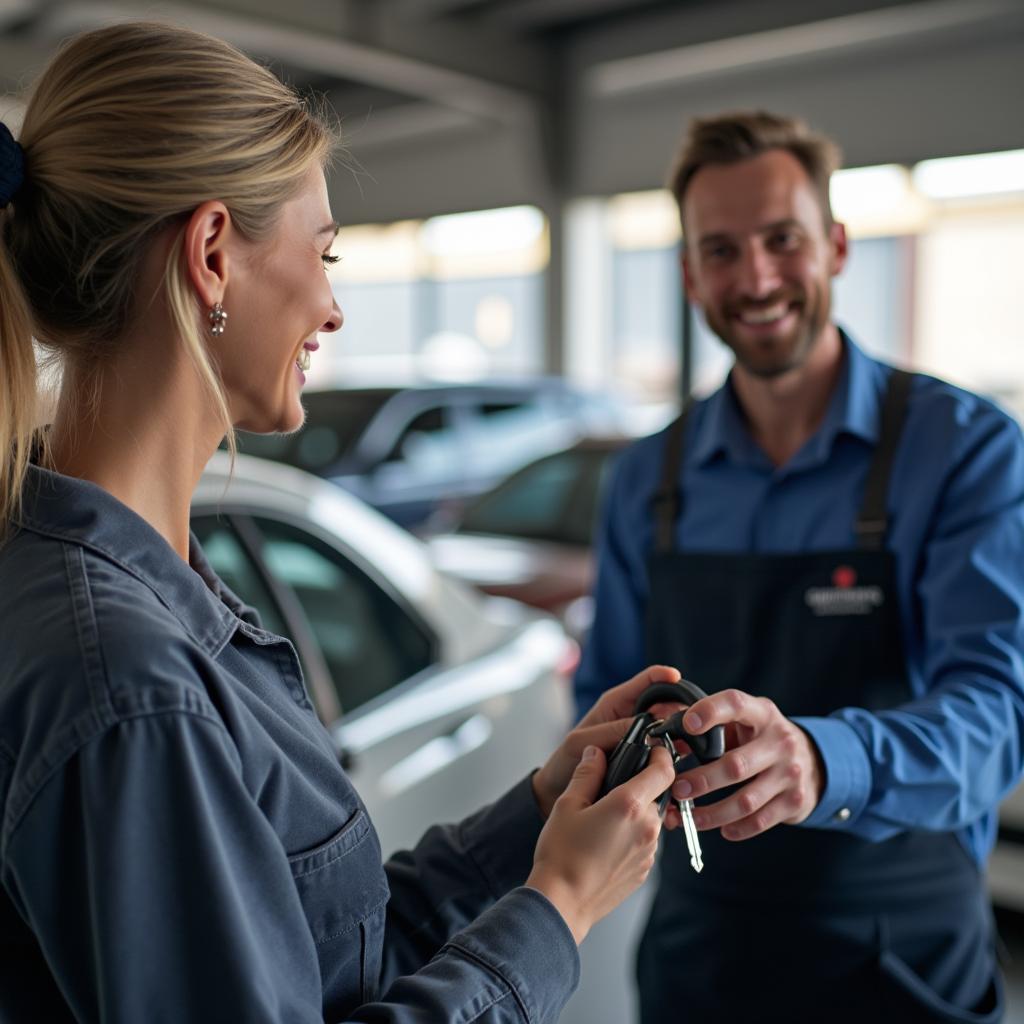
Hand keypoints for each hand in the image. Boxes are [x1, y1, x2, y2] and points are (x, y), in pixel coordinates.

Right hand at [527, 743, 673, 943]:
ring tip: (603, 819)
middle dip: (639, 787)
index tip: (651, 750)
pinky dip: (632, 835)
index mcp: (629, 805)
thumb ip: (587, 774)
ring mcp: (649, 852)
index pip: (664, 770)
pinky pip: (644, 841)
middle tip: (610, 788)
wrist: (563, 903)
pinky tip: (605, 842)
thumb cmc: (561, 853)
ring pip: (650, 819)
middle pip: (656, 794)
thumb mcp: (568, 804)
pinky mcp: (644, 870)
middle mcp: (647, 828)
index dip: (660, 756)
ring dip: (635, 813)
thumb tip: (597, 753)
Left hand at [532, 664, 682, 817]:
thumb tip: (646, 729)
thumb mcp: (581, 742)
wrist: (558, 790)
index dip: (662, 676)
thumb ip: (610, 732)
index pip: (644, 682)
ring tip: (692, 745)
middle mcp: (630, 719)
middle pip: (665, 705)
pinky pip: (663, 753)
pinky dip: (674, 757)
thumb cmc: (564, 761)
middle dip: (680, 710)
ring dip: (681, 735)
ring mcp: (639, 739)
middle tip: (691, 722)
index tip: (677, 678)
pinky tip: (683, 764)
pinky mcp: (643, 759)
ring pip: (669, 730)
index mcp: (615, 705)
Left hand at [670, 689, 824, 840]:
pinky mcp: (796, 801)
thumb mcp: (744, 723)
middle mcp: (780, 741)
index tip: (687, 724)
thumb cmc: (762, 739)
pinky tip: (722, 830)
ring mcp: (790, 773)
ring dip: (714, 813)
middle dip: (703, 780)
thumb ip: (713, 728)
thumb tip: (669, 743)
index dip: (711, 711)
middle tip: (677, 789)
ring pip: (746, 800)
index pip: (735, 704)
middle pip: (736, 765)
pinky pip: (761, 820)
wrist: (814, 760)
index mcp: (762, 714)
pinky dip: (738, 828)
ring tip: (690, 817)